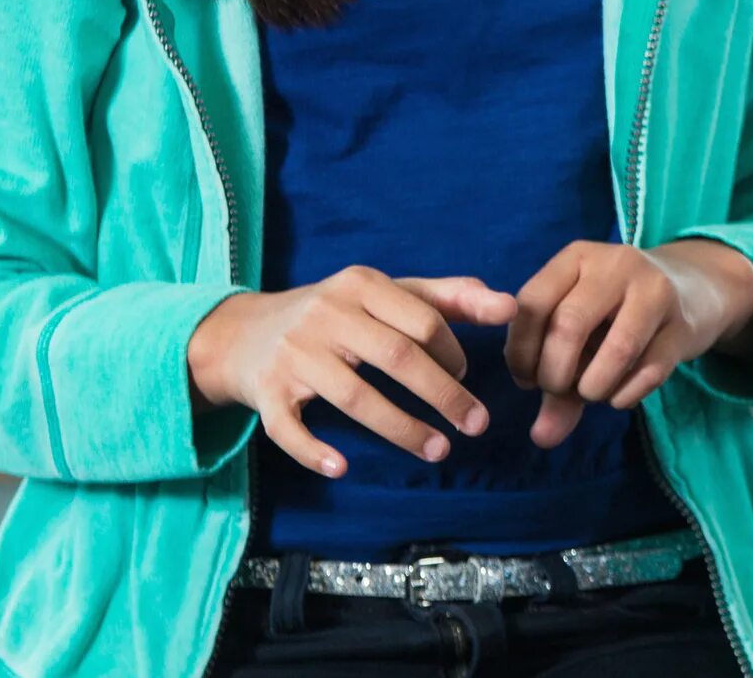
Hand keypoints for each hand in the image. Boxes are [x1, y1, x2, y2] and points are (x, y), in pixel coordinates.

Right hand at [186, 267, 515, 477]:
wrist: (242, 332)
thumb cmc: (334, 314)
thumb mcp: (384, 293)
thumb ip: (446, 297)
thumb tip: (510, 306)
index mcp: (359, 285)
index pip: (422, 319)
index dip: (453, 352)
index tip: (469, 377)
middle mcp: (325, 314)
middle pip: (395, 357)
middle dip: (443, 394)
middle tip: (477, 425)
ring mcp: (292, 354)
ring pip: (352, 396)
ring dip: (400, 428)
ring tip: (438, 450)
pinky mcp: (264, 392)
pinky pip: (288, 427)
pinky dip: (313, 450)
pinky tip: (342, 467)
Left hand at [507, 239, 752, 448]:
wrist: (691, 288)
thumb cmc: (615, 313)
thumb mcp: (578, 333)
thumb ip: (553, 380)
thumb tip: (542, 437)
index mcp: (576, 258)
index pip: (532, 303)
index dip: (520, 351)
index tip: (527, 379)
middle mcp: (615, 264)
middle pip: (569, 326)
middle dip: (555, 375)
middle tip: (559, 391)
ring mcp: (655, 290)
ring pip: (617, 349)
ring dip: (593, 389)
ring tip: (592, 394)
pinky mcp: (684, 322)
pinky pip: (651, 371)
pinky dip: (626, 396)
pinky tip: (620, 396)